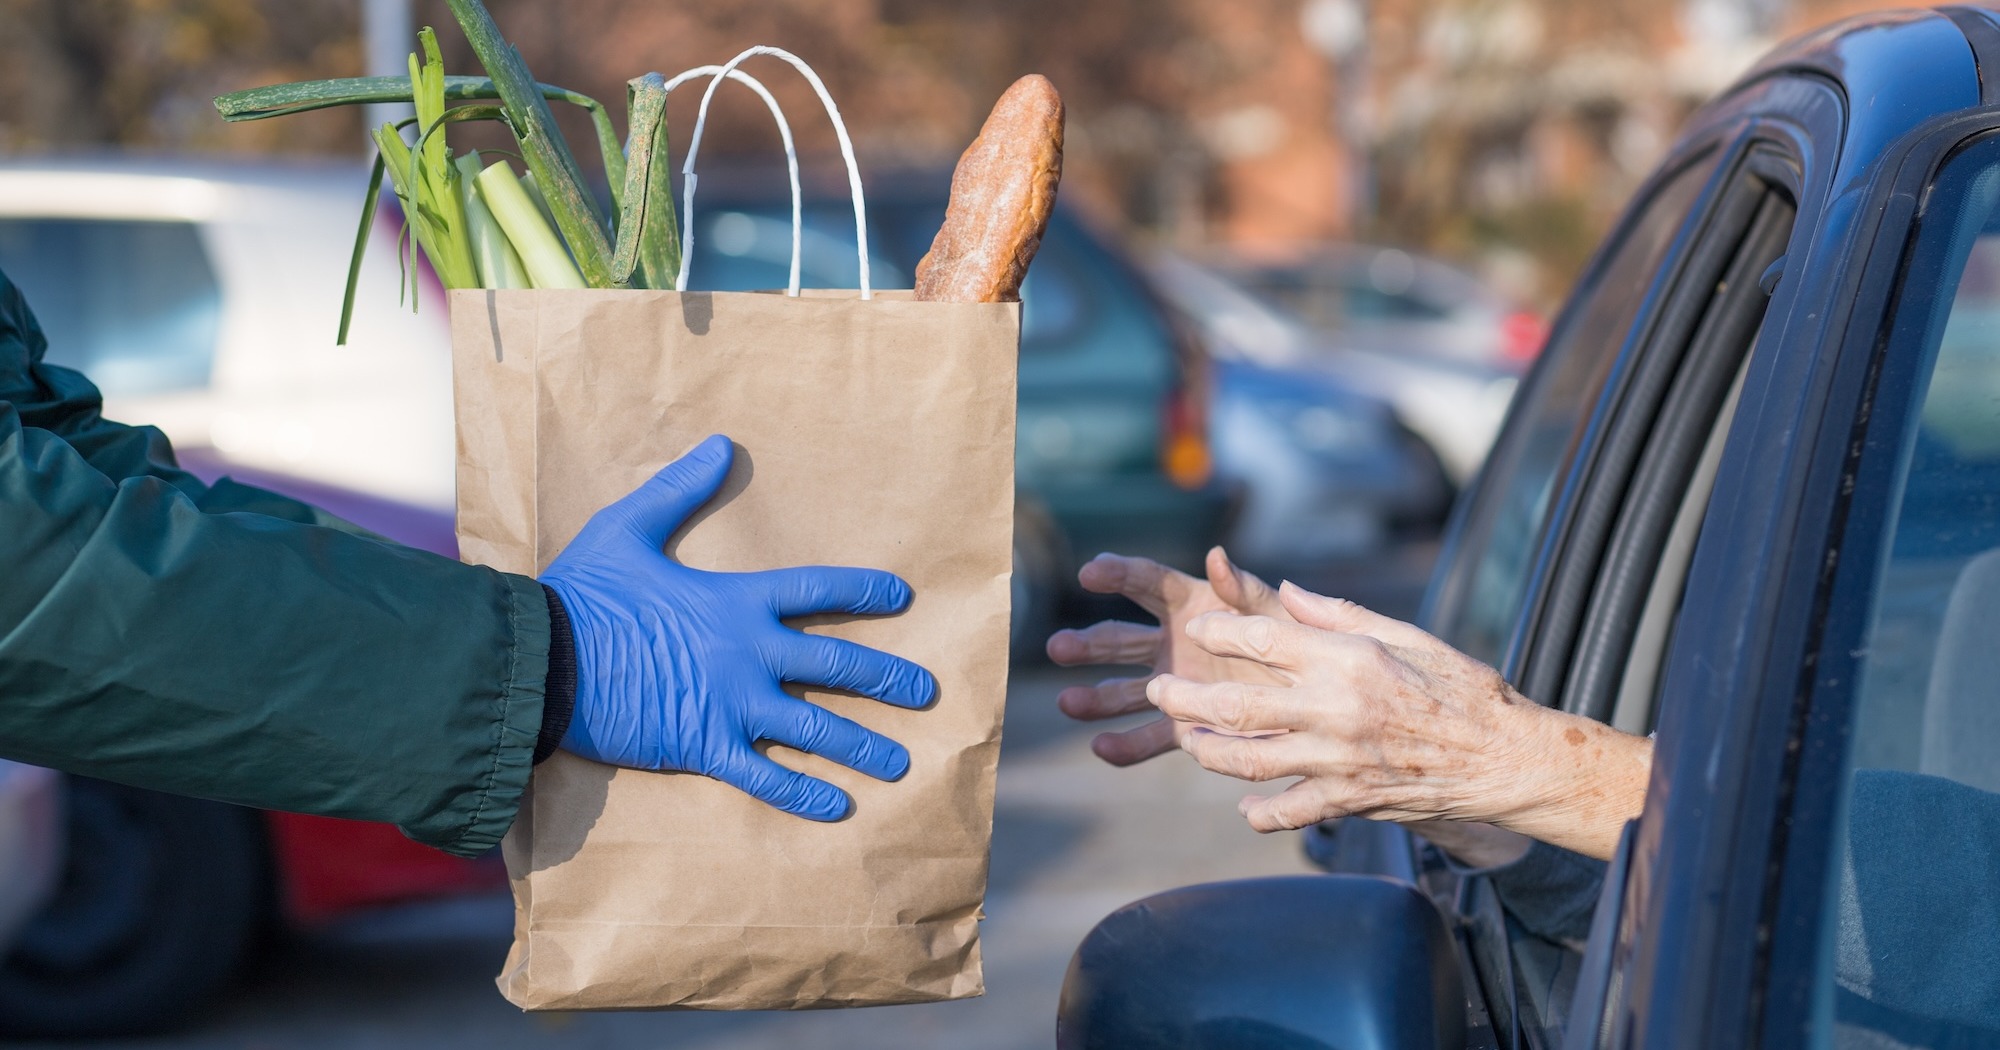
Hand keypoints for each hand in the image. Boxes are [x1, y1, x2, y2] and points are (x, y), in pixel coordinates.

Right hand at [541, 435, 935, 820]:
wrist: (543, 661)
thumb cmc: (582, 594)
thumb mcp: (628, 528)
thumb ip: (679, 490)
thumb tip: (721, 444)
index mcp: (736, 600)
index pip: (817, 588)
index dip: (863, 590)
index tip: (902, 596)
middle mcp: (748, 653)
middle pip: (837, 664)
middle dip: (888, 679)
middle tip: (926, 693)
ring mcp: (731, 704)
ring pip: (815, 728)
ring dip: (862, 746)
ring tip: (901, 763)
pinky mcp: (704, 747)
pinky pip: (766, 778)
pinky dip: (803, 795)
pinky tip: (838, 809)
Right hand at [1045, 547, 1287, 764]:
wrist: (1323, 706)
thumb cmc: (1306, 650)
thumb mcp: (1281, 620)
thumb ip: (1247, 592)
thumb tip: (1216, 555)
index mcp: (1196, 605)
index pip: (1149, 584)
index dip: (1118, 574)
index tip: (1089, 572)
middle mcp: (1176, 643)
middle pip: (1122, 638)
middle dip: (1089, 644)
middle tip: (1059, 648)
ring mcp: (1175, 687)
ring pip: (1123, 691)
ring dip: (1094, 697)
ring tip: (1067, 703)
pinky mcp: (1184, 727)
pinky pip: (1147, 737)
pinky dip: (1125, 745)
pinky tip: (1101, 747)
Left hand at [1152, 582, 1649, 861]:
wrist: (1506, 758)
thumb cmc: (1463, 688)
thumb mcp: (1407, 634)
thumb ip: (1340, 614)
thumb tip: (1285, 590)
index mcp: (1347, 659)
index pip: (1262, 640)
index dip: (1219, 632)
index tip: (1195, 627)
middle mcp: (1335, 710)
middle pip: (1237, 705)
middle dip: (1185, 698)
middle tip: (1157, 691)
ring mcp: (1339, 760)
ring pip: (1249, 761)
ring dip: (1207, 752)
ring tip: (1186, 741)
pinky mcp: (1350, 800)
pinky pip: (1291, 811)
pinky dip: (1262, 813)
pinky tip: (1245, 808)